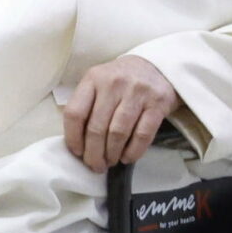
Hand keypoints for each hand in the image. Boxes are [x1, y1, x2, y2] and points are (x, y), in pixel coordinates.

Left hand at [64, 55, 178, 170]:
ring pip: (118, 132)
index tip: (77, 153)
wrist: (157, 66)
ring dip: (112, 153)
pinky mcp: (158, 103)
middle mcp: (113, 84)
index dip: (73, 138)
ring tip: (110, 162)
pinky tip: (128, 158)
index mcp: (93, 79)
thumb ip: (88, 105)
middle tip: (95, 166)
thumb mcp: (99, 83)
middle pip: (96, 127)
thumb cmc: (121, 81)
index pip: (75, 113)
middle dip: (93, 153)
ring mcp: (137, 92)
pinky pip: (143, 134)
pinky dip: (133, 150)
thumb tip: (79, 143)